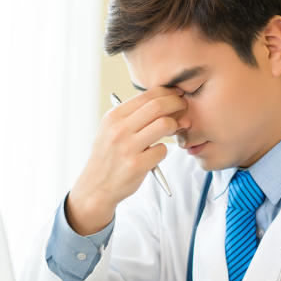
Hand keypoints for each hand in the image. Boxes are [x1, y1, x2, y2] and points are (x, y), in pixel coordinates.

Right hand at [66, 88, 187, 234]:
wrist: (96, 187)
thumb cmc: (109, 156)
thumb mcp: (111, 130)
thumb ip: (132, 115)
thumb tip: (166, 100)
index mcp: (113, 117)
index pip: (147, 95)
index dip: (168, 93)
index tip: (177, 96)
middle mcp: (119, 129)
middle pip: (158, 105)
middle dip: (177, 104)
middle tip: (184, 110)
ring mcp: (127, 147)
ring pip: (164, 124)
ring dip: (175, 126)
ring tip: (174, 131)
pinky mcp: (136, 165)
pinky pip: (162, 150)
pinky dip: (162, 151)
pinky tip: (154, 156)